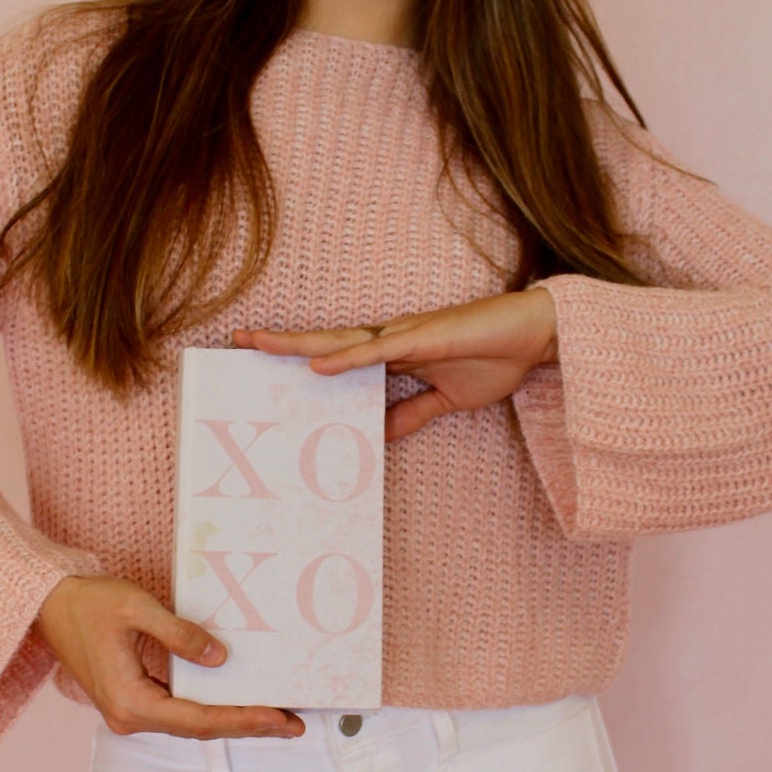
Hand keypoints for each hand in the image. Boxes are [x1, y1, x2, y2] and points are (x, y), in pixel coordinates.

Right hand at [32, 575, 304, 738]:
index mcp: (130, 701)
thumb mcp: (137, 609)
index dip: (244, 720)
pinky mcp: (132, 702)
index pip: (200, 720)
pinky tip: (237, 703)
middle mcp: (129, 717)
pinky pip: (179, 712)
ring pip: (192, 724)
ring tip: (275, 716)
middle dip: (249, 726)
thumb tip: (220, 658)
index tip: (279, 719)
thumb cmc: (88, 603)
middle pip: (201, 729)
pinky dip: (212, 710)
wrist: (49, 606)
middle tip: (293, 723)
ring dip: (233, 720)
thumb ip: (180, 635)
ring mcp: (129, 712)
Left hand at [232, 286, 556, 442]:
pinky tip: (318, 364)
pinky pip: (378, 351)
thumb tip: (383, 435)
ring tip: (258, 344)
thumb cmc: (495, 359)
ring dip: (299, 344)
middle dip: (282, 344)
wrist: (534, 338)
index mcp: (394, 354)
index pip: (336, 357)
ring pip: (340, 341)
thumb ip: (413, 414)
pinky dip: (347, 359)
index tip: (264, 364)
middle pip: (325, 343)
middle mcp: (390, 340)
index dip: (300, 358)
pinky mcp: (424, 338)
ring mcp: (405, 336)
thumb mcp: (447, 400)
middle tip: (238, 343)